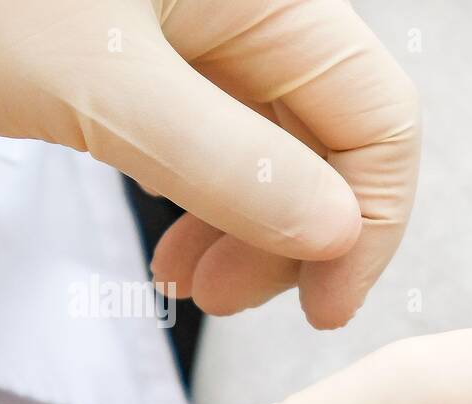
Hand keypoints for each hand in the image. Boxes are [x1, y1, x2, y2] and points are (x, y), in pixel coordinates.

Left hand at [0, 0, 418, 326]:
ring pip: (273, 149)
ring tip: (190, 285)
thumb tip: (336, 235)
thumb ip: (227, 161)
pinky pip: (214, 139)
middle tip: (230, 302)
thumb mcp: (92, 84)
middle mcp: (249, 9)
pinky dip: (204, 201)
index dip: (369, 221)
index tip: (324, 306)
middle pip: (330, 139)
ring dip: (248, 229)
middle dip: (297, 235)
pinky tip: (171, 244)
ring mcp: (202, 31)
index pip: (378, 117)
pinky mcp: (154, 54)